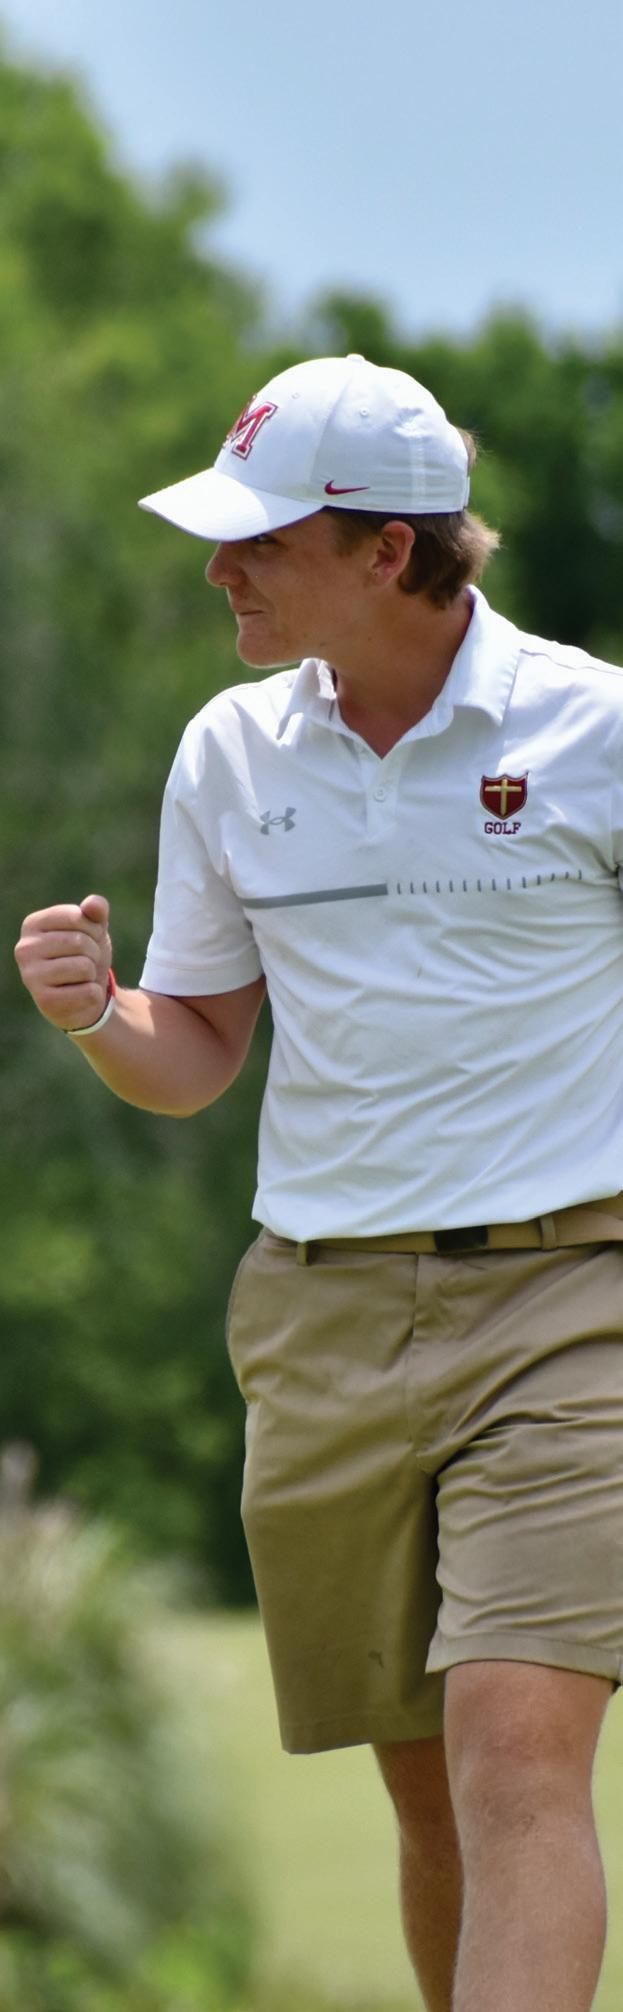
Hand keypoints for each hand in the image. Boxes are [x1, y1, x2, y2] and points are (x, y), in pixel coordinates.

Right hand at [15, 894, 112, 1031]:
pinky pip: (88, 991)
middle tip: (86, 962)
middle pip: (79, 942)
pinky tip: (79, 995)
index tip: (87, 939)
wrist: (84, 997)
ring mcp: (31, 976)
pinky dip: (93, 994)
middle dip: (93, 952)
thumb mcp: (94, 929)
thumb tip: (93, 904)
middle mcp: (24, 949)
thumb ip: (96, 910)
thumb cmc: (85, 956)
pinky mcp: (44, 1001)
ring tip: (81, 978)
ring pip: (84, 966)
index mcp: (32, 925)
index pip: (75, 916)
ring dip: (92, 973)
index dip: (93, 929)